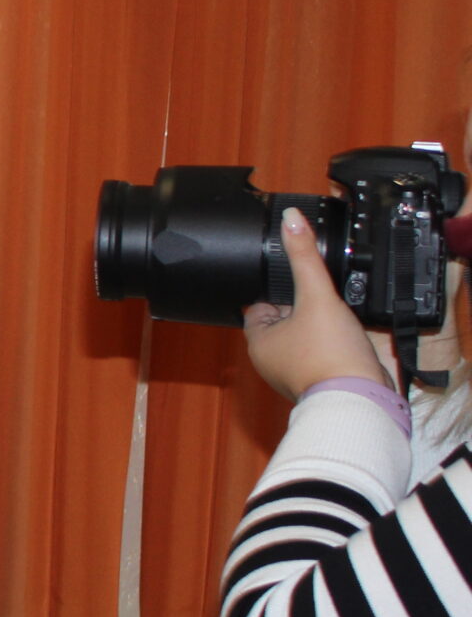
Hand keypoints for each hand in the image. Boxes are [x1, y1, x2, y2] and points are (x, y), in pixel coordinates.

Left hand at [243, 209, 389, 402]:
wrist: (360, 397)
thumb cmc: (329, 353)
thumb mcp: (316, 295)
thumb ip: (304, 256)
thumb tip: (290, 219)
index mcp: (257, 341)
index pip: (258, 303)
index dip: (278, 288)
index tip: (298, 281)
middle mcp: (270, 358)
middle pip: (284, 317)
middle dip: (303, 305)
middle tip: (322, 300)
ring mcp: (294, 370)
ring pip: (305, 333)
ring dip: (321, 322)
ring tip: (336, 319)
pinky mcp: (320, 377)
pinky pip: (323, 350)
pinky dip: (334, 340)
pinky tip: (346, 335)